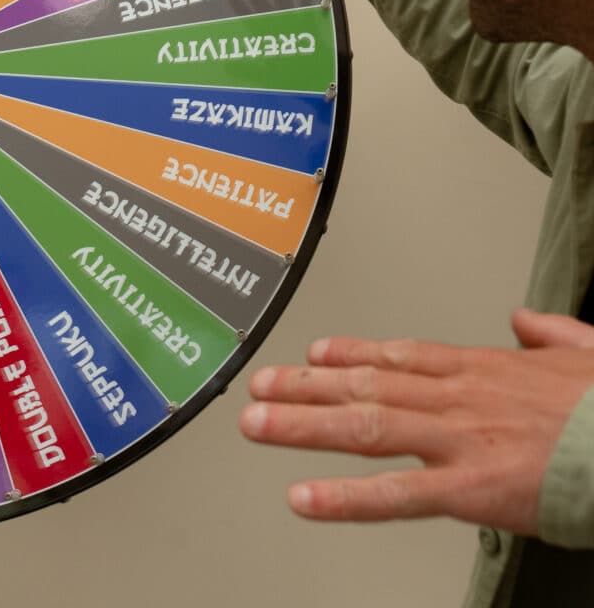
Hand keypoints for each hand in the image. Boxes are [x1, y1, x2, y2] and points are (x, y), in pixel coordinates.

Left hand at [240, 308, 593, 533]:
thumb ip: (546, 335)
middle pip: (363, 385)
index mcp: (480, 368)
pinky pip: (394, 494)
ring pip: (363, 426)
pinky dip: (344, 497)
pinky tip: (304, 498)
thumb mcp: (585, 355)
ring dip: (301, 425)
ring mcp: (457, 439)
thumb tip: (524, 319)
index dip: (349, 352)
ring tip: (255, 424)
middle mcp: (456, 396)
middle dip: (303, 386)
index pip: (398, 355)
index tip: (313, 351)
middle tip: (256, 386)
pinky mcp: (471, 488)